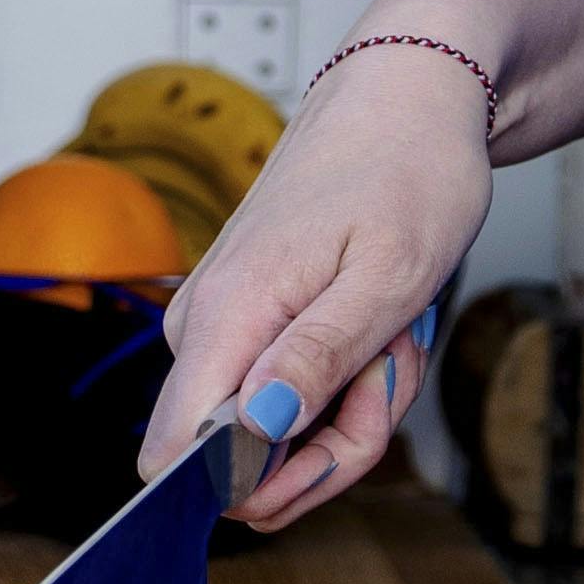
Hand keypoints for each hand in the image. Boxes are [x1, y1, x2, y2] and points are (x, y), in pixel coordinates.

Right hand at [138, 47, 491, 525]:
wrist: (403, 100)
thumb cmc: (407, 170)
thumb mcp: (390, 275)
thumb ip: (318, 358)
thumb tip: (253, 433)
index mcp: (226, 315)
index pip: (176, 458)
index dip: (260, 483)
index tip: (339, 440)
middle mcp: (201, 327)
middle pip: (245, 462)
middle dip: (337, 438)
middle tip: (390, 362)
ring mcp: (219, 326)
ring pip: (277, 434)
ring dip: (355, 404)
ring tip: (391, 329)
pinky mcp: (243, 324)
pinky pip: (288, 398)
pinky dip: (348, 380)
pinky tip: (375, 327)